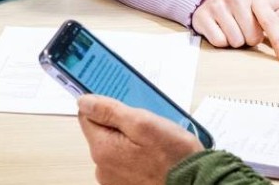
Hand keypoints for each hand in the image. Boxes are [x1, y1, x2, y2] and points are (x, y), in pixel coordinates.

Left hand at [76, 95, 203, 183]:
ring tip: (153, 143)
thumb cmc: (174, 157)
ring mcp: (113, 179)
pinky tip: (153, 155)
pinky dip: (135, 156)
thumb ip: (110, 110)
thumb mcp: (144, 123)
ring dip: (129, 141)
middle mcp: (102, 167)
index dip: (105, 107)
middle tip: (145, 125)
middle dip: (120, 125)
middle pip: (102, 133)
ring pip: (114, 147)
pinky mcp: (125, 184)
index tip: (122, 106)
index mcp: (103, 149)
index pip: (87, 116)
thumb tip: (84, 101)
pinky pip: (124, 162)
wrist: (194, 183)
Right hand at [190, 0, 278, 61]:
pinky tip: (219, 30)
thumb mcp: (258, 13)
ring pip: (235, 41)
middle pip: (252, 37)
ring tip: (230, 29)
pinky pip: (219, 42)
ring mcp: (218, 6)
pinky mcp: (203, 16)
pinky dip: (220, 42)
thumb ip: (275, 28)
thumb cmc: (240, 10)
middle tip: (242, 29)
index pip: (269, 22)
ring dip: (235, 41)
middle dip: (249, 39)